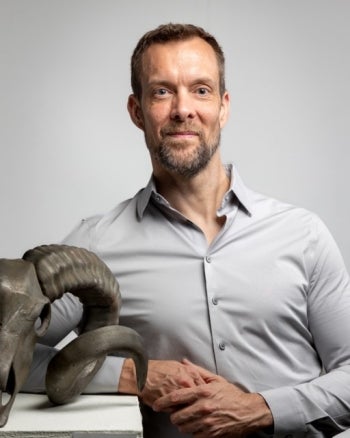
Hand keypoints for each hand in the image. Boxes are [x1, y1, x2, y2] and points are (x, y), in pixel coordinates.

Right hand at [118, 358, 205, 406]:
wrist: (142, 374)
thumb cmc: (158, 369)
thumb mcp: (177, 365)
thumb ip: (190, 372)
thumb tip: (198, 379)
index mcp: (189, 372)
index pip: (204, 386)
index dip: (205, 393)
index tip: (205, 397)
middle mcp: (186, 382)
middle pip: (199, 397)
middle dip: (199, 402)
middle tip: (200, 406)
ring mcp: (178, 392)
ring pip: (190, 405)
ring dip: (190, 408)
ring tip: (190, 411)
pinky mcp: (169, 403)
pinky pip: (178, 410)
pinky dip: (180, 412)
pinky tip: (179, 411)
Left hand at [153, 360, 272, 436]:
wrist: (248, 411)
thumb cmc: (231, 395)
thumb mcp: (215, 379)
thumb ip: (197, 371)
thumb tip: (184, 363)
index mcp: (203, 392)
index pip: (176, 398)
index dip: (162, 402)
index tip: (156, 404)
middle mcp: (203, 407)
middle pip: (176, 416)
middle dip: (172, 415)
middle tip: (174, 413)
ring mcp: (207, 422)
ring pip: (183, 427)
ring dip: (182, 424)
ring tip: (186, 418)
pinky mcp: (211, 433)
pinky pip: (194, 435)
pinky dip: (192, 431)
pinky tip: (196, 425)